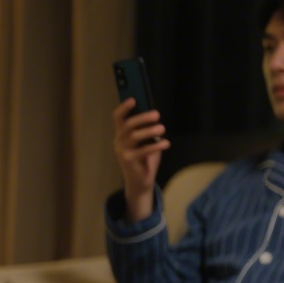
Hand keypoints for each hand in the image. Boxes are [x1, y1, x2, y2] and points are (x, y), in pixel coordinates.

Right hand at [112, 99, 169, 220]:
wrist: (140, 183)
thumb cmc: (144, 160)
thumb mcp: (146, 143)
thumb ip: (148, 132)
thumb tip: (156, 119)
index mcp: (121, 134)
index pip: (118, 118)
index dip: (124, 108)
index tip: (134, 99)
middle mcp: (119, 141)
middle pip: (127, 125)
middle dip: (142, 118)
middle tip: (157, 115)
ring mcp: (122, 151)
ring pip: (134, 136)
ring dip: (150, 131)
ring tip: (162, 128)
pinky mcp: (128, 160)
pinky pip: (143, 150)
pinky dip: (156, 145)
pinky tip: (166, 143)